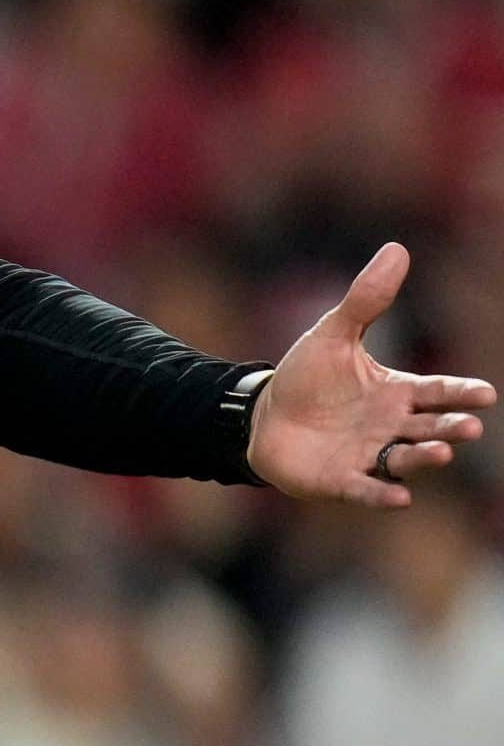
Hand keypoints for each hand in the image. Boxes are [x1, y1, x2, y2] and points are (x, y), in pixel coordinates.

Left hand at [248, 241, 496, 506]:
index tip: (484, 394)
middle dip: (450, 429)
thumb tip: (397, 248)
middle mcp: (392, 428)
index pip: (438, 393)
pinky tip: (400, 497)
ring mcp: (369, 456)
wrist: (263, 416)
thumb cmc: (307, 378)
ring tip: (442, 452)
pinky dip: (382, 494)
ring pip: (407, 460)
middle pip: (431, 429)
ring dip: (426, 459)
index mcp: (397, 394)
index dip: (460, 394)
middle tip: (467, 426)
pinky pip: (367, 490)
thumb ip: (366, 300)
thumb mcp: (334, 334)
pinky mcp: (342, 481)